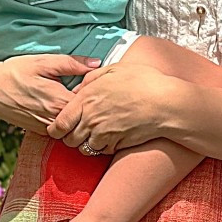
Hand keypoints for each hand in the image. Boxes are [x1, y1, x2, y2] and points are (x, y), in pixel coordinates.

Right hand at [0, 52, 98, 130]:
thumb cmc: (15, 71)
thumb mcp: (42, 62)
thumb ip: (71, 63)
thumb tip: (97, 63)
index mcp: (59, 101)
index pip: (90, 104)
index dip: (98, 94)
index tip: (102, 85)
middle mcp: (55, 119)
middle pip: (84, 118)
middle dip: (92, 107)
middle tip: (97, 94)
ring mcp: (46, 128)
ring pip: (73, 128)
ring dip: (79, 117)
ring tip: (83, 103)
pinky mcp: (39, 132)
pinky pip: (61, 132)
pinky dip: (68, 123)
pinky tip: (67, 110)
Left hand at [45, 60, 175, 152]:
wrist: (165, 103)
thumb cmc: (143, 82)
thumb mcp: (114, 70)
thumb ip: (90, 78)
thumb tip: (77, 89)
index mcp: (87, 99)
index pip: (60, 123)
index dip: (56, 129)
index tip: (58, 129)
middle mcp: (91, 119)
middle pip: (69, 140)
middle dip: (71, 138)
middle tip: (78, 132)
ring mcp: (103, 134)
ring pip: (84, 148)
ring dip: (87, 143)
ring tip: (96, 135)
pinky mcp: (116, 145)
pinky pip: (102, 151)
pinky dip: (103, 147)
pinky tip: (112, 137)